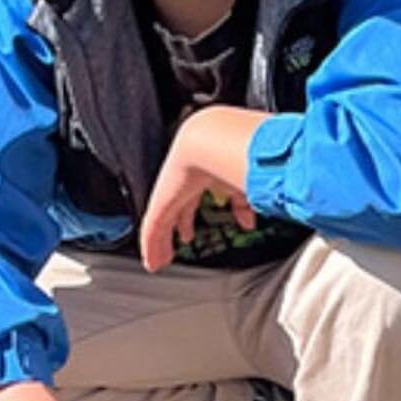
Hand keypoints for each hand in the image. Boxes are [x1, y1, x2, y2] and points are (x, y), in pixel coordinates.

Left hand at [139, 106, 266, 271]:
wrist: (214, 139)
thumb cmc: (234, 153)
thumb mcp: (244, 183)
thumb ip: (245, 205)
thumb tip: (248, 223)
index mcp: (204, 173)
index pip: (198, 196)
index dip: (199, 212)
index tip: (199, 226)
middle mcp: (185, 181)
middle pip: (180, 207)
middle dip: (181, 224)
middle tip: (183, 237)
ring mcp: (169, 192)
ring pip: (162, 221)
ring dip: (162, 241)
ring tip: (161, 258)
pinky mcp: (160, 204)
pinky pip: (152, 231)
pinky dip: (153, 248)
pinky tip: (153, 261)